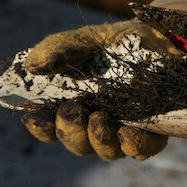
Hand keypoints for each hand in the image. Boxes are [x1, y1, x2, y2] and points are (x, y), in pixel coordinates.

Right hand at [20, 20, 176, 159]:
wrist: (154, 36)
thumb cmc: (110, 43)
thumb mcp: (81, 41)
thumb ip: (57, 50)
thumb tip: (34, 66)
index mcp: (73, 108)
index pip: (51, 128)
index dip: (41, 127)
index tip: (33, 118)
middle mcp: (96, 125)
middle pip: (78, 143)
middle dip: (70, 131)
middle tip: (69, 113)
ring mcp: (124, 130)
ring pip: (108, 150)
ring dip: (98, 140)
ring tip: (96, 120)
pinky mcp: (153, 131)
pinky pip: (143, 148)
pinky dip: (134, 145)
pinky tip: (127, 134)